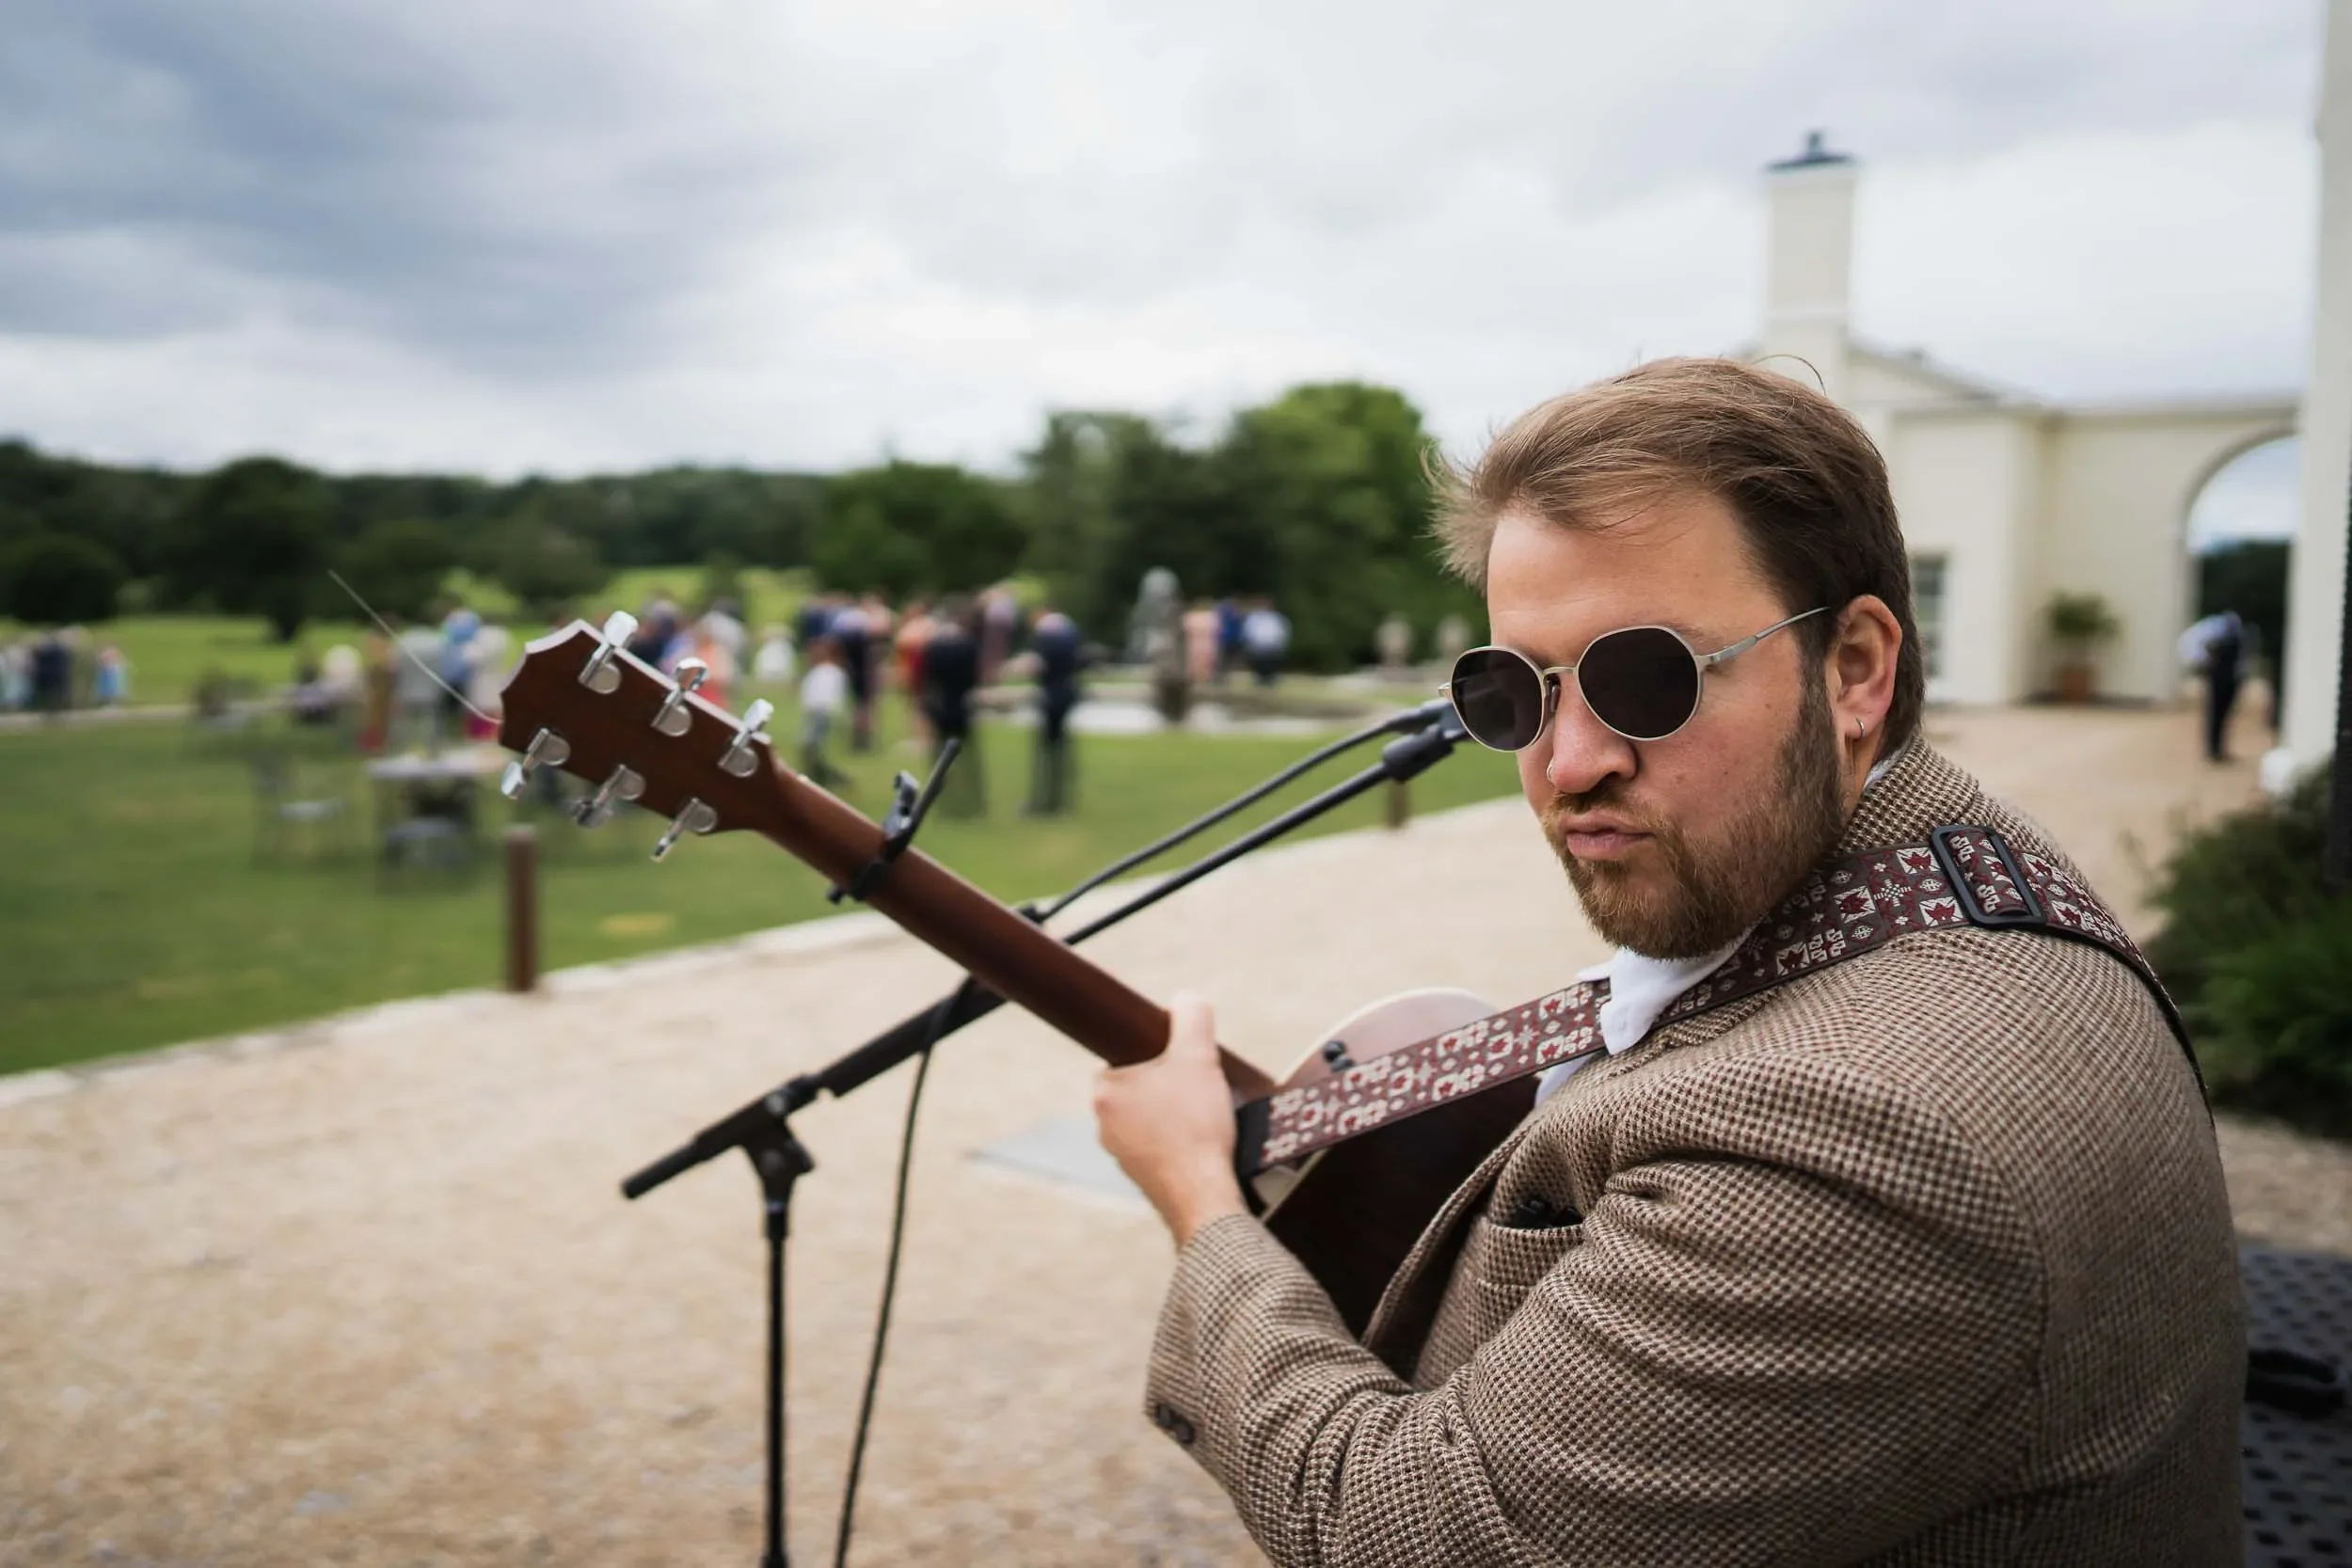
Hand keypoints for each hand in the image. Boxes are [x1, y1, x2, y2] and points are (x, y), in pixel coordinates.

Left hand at [1094, 993, 1248, 1244]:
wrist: (1203, 1194)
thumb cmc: (1195, 1125)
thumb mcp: (1198, 1057)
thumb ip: (1192, 1017)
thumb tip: (1187, 999)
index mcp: (1105, 1091)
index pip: (1123, 1056)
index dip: (1155, 1052)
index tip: (1180, 1058)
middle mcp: (1103, 1125)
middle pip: (1139, 1086)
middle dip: (1168, 1083)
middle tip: (1198, 1084)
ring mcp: (1121, 1154)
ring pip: (1149, 1117)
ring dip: (1173, 1113)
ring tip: (1204, 1114)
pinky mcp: (1141, 1176)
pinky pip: (1159, 1145)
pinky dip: (1178, 1140)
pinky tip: (1202, 1141)